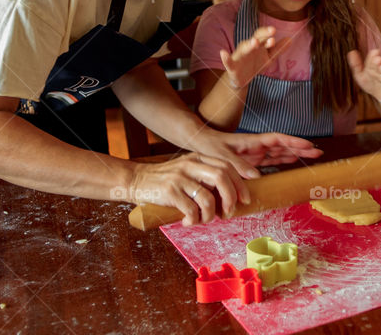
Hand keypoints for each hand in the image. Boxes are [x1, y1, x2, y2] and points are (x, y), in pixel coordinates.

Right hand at [127, 153, 249, 225]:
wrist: (135, 180)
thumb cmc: (165, 181)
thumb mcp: (186, 171)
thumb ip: (204, 177)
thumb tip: (230, 197)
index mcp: (198, 158)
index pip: (227, 166)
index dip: (240, 183)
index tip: (246, 199)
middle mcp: (190, 165)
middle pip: (222, 177)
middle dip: (231, 198)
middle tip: (229, 212)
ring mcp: (179, 177)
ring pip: (208, 197)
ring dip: (210, 215)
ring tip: (204, 220)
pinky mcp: (169, 191)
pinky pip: (191, 209)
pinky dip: (193, 220)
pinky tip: (188, 222)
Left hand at [188, 129, 323, 179]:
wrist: (200, 144)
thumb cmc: (210, 146)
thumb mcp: (222, 155)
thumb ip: (238, 164)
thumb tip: (255, 176)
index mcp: (252, 141)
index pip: (278, 140)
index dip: (293, 142)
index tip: (308, 144)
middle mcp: (257, 146)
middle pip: (284, 146)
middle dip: (301, 148)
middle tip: (318, 152)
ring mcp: (256, 153)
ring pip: (281, 153)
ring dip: (296, 154)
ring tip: (313, 156)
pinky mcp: (252, 161)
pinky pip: (272, 161)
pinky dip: (283, 161)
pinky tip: (293, 162)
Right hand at [220, 26, 290, 88]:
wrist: (241, 79)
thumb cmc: (255, 64)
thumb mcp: (268, 58)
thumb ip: (278, 49)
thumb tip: (290, 39)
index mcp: (257, 45)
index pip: (263, 36)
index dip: (267, 33)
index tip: (274, 31)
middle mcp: (248, 47)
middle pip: (255, 39)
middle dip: (262, 35)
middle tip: (271, 32)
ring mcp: (239, 56)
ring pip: (244, 49)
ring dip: (249, 45)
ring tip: (254, 42)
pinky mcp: (232, 66)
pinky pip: (227, 61)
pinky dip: (225, 57)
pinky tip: (223, 53)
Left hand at [347, 49, 380, 103]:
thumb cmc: (373, 84)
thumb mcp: (361, 76)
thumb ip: (356, 65)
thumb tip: (351, 52)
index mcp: (373, 67)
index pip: (372, 61)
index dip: (372, 57)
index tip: (374, 52)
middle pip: (379, 66)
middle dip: (378, 63)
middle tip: (377, 59)